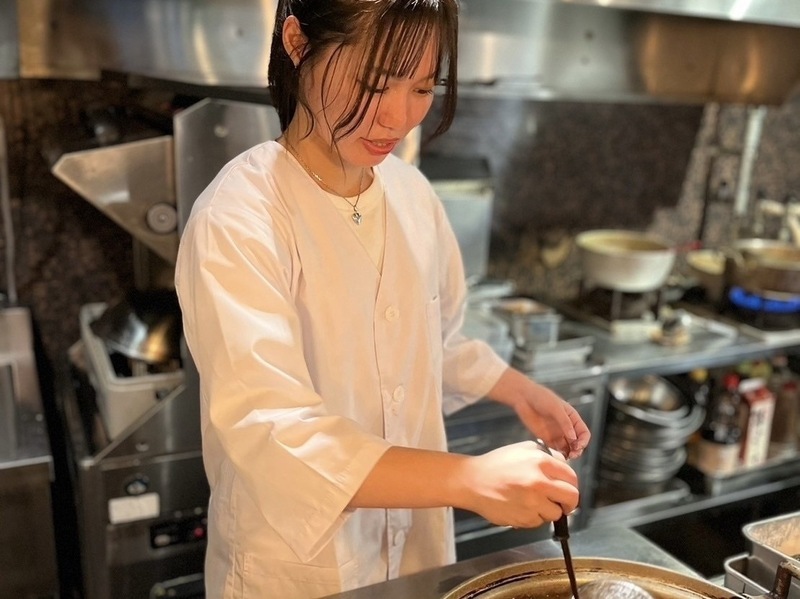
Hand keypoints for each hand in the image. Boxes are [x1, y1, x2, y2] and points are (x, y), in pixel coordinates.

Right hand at [458, 441, 578, 528]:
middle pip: (572, 497)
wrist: (472, 481)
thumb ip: (547, 454)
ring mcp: (532, 502)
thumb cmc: (496, 464)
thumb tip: (564, 464)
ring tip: (533, 502)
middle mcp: (539, 482)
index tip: (567, 489)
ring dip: (548, 510)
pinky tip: (521, 507)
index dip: (571, 484)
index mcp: (541, 462)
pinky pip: (539, 522)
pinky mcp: (524, 518)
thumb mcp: (522, 449)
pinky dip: (533, 517)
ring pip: (555, 513)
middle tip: (562, 503)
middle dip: (569, 502)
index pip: (572, 477)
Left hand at [487, 368, 590, 458]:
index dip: (583, 441)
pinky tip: (555, 456)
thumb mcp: (555, 408)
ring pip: (567, 448)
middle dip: (577, 450)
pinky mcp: (546, 438)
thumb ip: (565, 423)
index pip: (584, 433)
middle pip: (577, 443)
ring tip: (564, 457)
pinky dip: (557, 454)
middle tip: (572, 455)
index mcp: (572, 418)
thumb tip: (573, 437)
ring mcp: (557, 433)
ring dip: (568, 454)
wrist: (523, 397)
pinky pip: (555, 449)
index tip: (577, 446)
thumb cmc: (540, 397)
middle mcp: (566, 427)